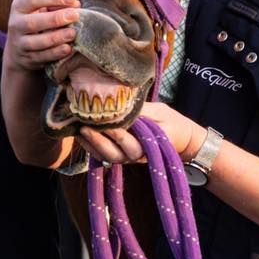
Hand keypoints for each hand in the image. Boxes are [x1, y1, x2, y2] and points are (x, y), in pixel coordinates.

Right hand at [2, 0, 79, 72]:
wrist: (20, 49)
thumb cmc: (37, 21)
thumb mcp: (42, 10)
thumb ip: (58, 5)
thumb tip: (75, 4)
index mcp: (19, 7)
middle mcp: (16, 25)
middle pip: (32, 22)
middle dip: (55, 19)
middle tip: (75, 15)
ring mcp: (20, 44)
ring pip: (36, 42)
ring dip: (56, 38)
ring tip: (72, 33)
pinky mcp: (27, 59)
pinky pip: (41, 57)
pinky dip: (55, 53)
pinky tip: (67, 48)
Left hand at [74, 103, 205, 165]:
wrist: (180, 138)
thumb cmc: (171, 122)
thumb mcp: (160, 111)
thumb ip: (142, 110)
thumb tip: (120, 100)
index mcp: (149, 145)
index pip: (131, 142)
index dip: (117, 133)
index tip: (105, 121)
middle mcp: (137, 155)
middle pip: (115, 154)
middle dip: (99, 141)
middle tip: (84, 126)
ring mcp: (128, 158)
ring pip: (107, 157)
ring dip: (91, 145)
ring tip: (78, 130)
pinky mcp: (122, 156)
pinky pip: (104, 157)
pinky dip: (91, 148)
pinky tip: (81, 136)